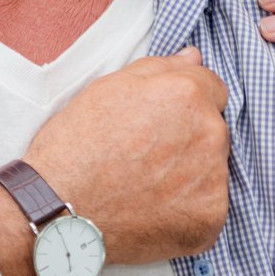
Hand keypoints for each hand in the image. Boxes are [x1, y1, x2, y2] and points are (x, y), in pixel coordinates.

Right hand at [21, 46, 230, 264]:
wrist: (59, 209)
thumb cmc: (77, 145)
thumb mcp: (109, 89)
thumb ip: (160, 68)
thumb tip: (194, 58)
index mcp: (188, 94)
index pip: (212, 89)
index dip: (183, 104)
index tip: (159, 122)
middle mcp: (210, 133)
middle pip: (213, 128)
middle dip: (189, 136)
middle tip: (145, 155)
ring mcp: (214, 179)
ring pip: (212, 167)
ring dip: (191, 172)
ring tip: (146, 183)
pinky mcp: (211, 217)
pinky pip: (209, 205)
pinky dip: (187, 208)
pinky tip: (153, 208)